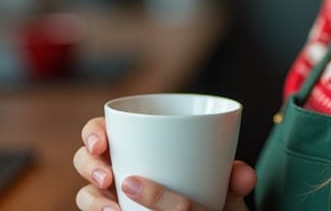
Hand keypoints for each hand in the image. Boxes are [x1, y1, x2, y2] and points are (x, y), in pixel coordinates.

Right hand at [74, 116, 256, 210]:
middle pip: (86, 160)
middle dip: (89, 166)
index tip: (103, 142)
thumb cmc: (212, 194)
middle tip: (107, 177)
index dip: (93, 132)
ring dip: (93, 201)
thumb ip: (235, 178)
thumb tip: (244, 175)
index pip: (103, 129)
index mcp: (138, 145)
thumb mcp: (223, 184)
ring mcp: (114, 198)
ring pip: (87, 195)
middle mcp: (119, 169)